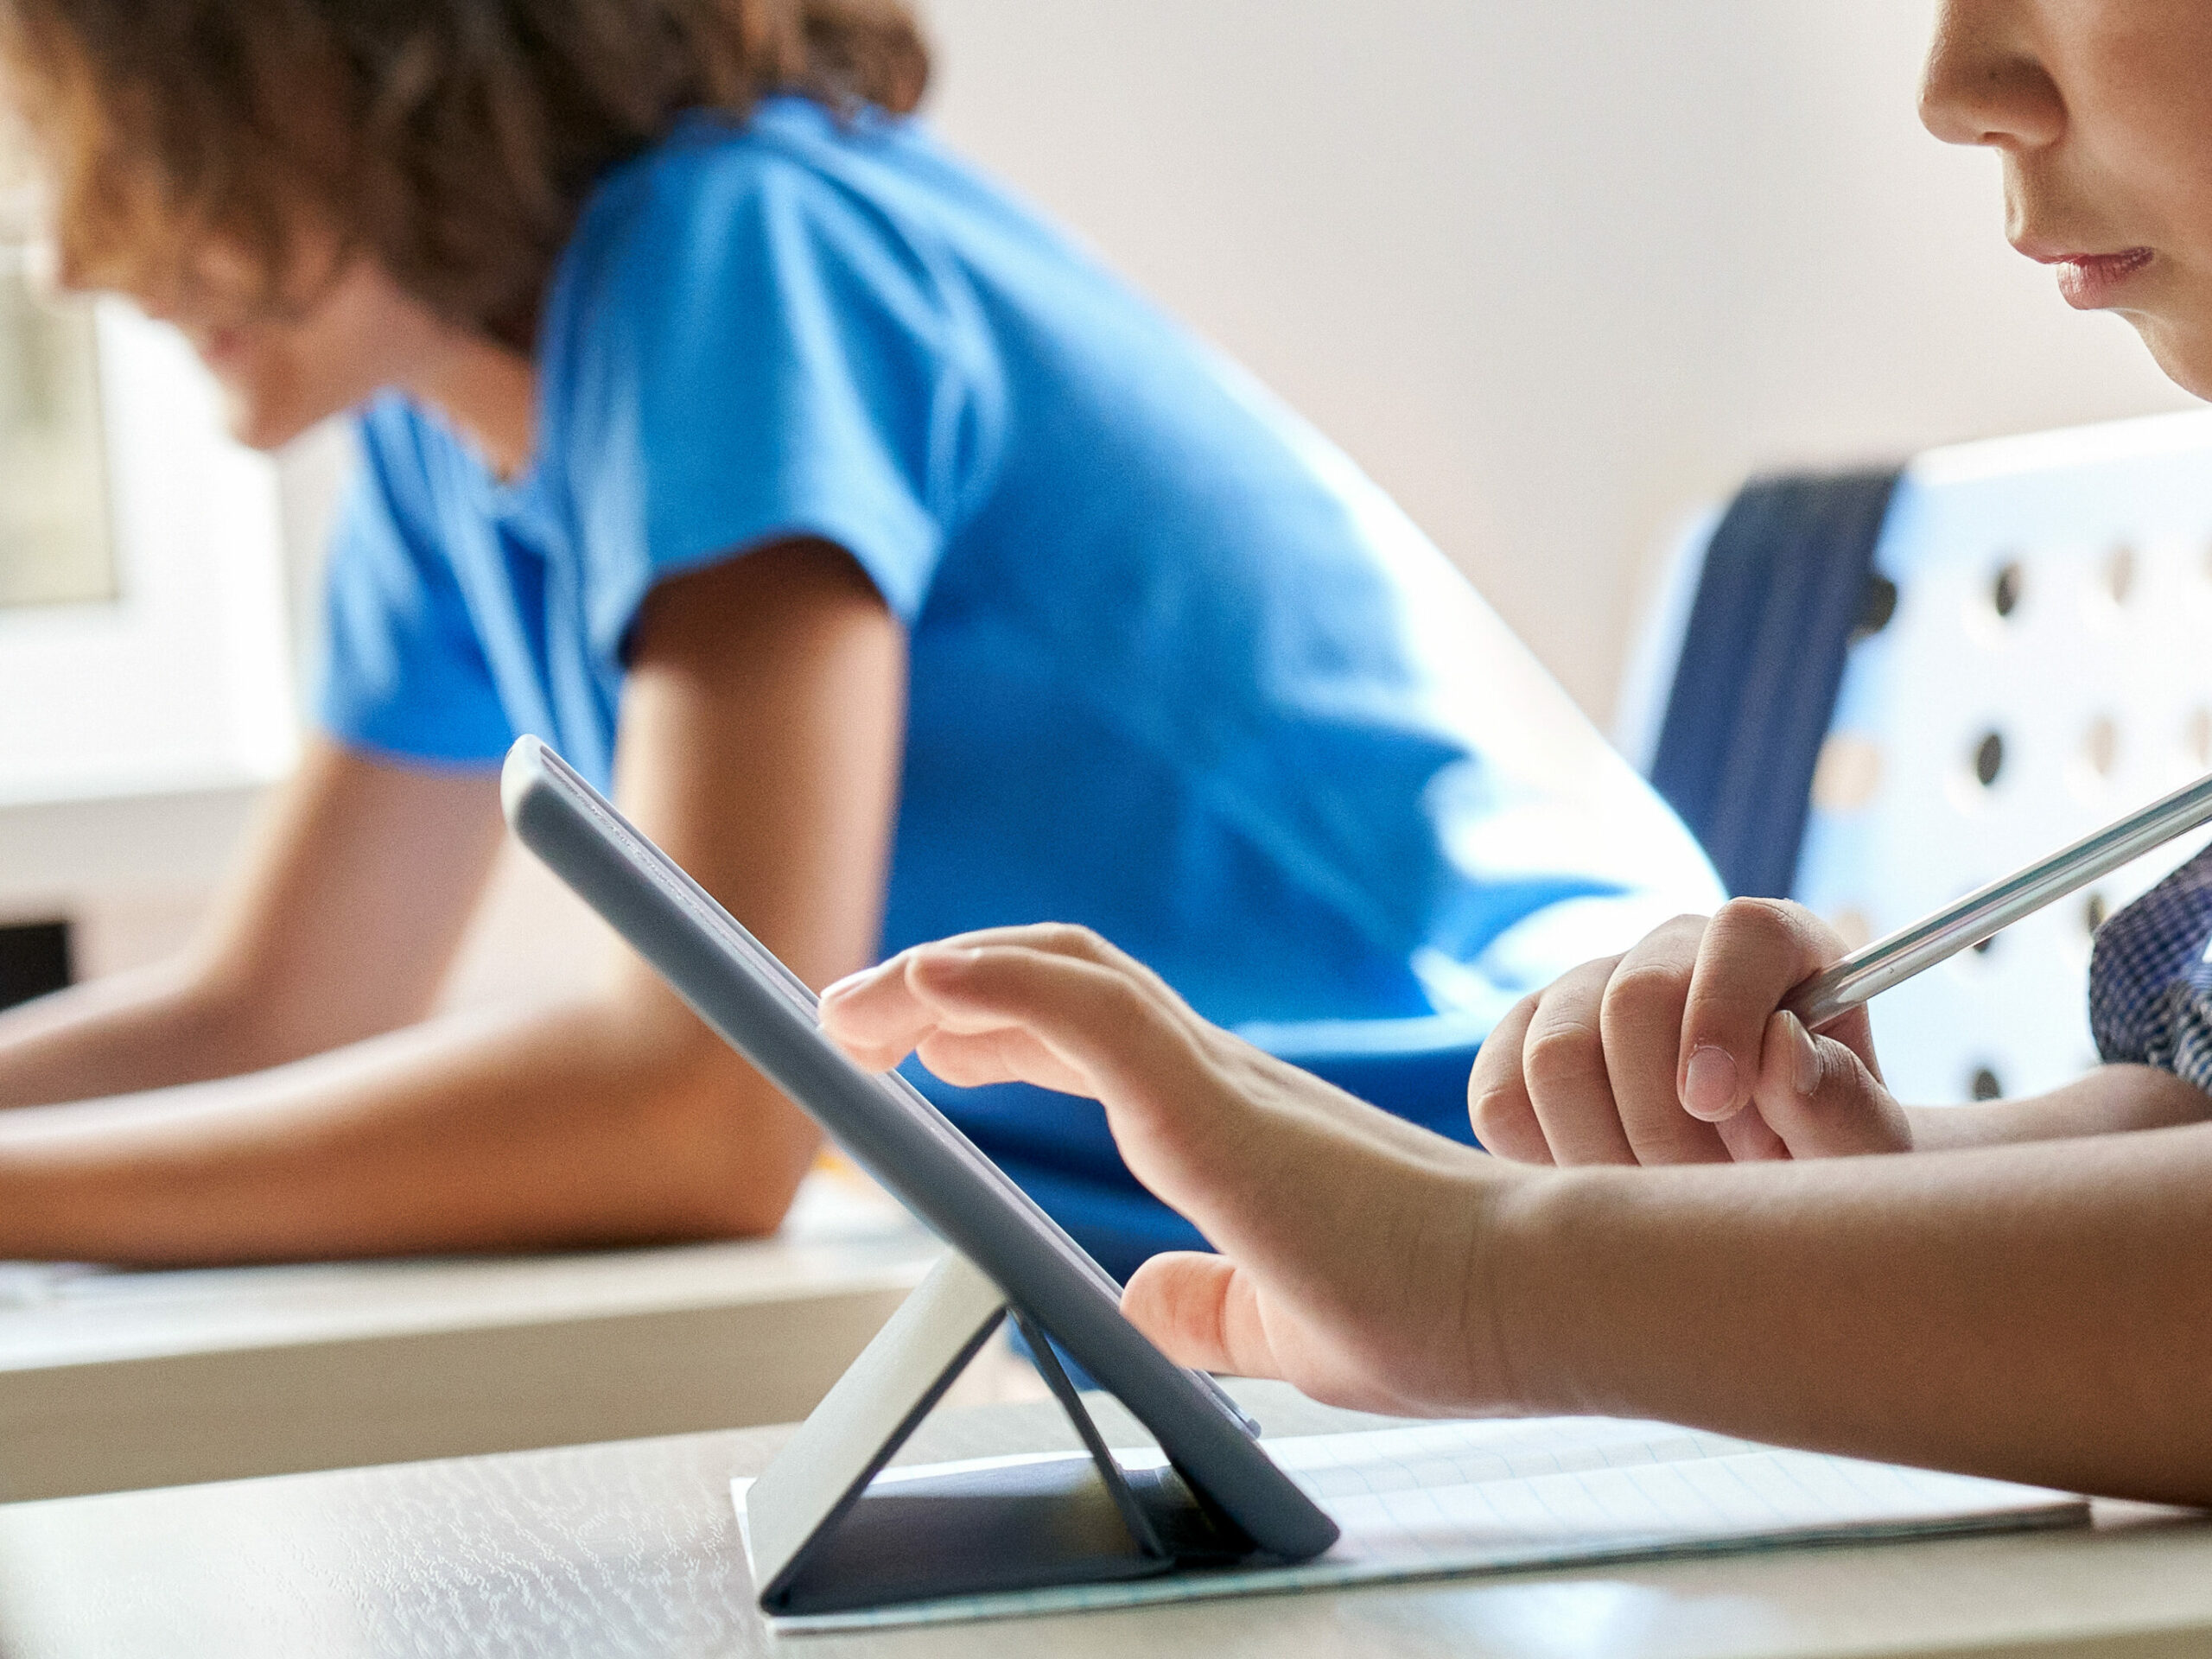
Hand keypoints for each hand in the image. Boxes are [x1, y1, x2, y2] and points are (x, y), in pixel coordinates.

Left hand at [820, 924, 1516, 1415]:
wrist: (1540, 1305)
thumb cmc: (1441, 1312)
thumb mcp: (1282, 1327)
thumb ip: (1210, 1305)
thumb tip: (1139, 1298)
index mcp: (1227, 1122)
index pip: (1089, 1036)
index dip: (997, 1026)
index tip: (927, 1047)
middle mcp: (1217, 1078)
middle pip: (1060, 986)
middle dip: (944, 990)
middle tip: (855, 1017)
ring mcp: (1219, 1080)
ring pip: (1064, 975)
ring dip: (945, 977)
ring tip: (855, 1010)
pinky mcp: (1219, 1103)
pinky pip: (1087, 1012)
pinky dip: (999, 983)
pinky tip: (925, 988)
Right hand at [1467, 899, 1909, 1165]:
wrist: (1756, 1201)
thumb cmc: (1821, 1171)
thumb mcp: (1863, 1156)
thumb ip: (1844, 1107)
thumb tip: (1781, 1045)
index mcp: (1773, 949)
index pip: (1742, 931)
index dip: (1725, 1010)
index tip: (1720, 1105)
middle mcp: (1671, 953)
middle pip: (1633, 998)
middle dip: (1663, 1120)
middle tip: (1704, 1198)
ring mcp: (1584, 991)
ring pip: (1554, 1053)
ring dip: (1601, 1153)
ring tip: (1659, 1202)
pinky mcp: (1520, 1044)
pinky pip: (1498, 1095)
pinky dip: (1538, 1158)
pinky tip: (1598, 1188)